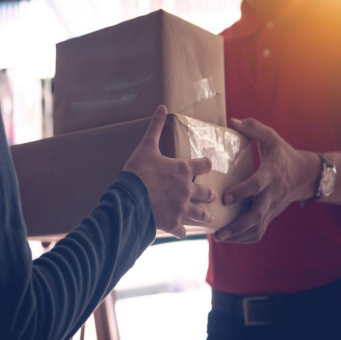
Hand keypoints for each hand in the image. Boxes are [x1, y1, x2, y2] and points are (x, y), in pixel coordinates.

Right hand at [124, 106, 216, 237]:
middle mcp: (187, 190)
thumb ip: (155, 127)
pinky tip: (182, 232)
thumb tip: (162, 107)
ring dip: (205, 216)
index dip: (206, 164)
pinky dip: (182, 231)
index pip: (204, 165)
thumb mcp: (146, 147)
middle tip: (212, 195)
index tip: (207, 165)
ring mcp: (181, 208)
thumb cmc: (138, 172)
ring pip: (200, 214)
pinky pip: (182, 231)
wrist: (129, 199)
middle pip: (207, 193)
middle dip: (210, 194)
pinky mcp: (173, 223)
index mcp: (183, 170)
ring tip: (210, 218)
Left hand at [215, 118, 319, 243]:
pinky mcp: (271, 215)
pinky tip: (229, 238)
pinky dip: (245, 238)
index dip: (242, 192)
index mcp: (271, 174)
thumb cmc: (283, 155)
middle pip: (257, 214)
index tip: (226, 197)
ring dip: (238, 235)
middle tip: (219, 230)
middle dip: (237, 224)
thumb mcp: (272, 137)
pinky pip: (259, 231)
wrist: (306, 175)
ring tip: (219, 237)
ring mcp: (272, 207)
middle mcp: (272, 194)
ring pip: (257, 227)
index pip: (257, 185)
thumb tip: (233, 121)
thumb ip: (253, 128)